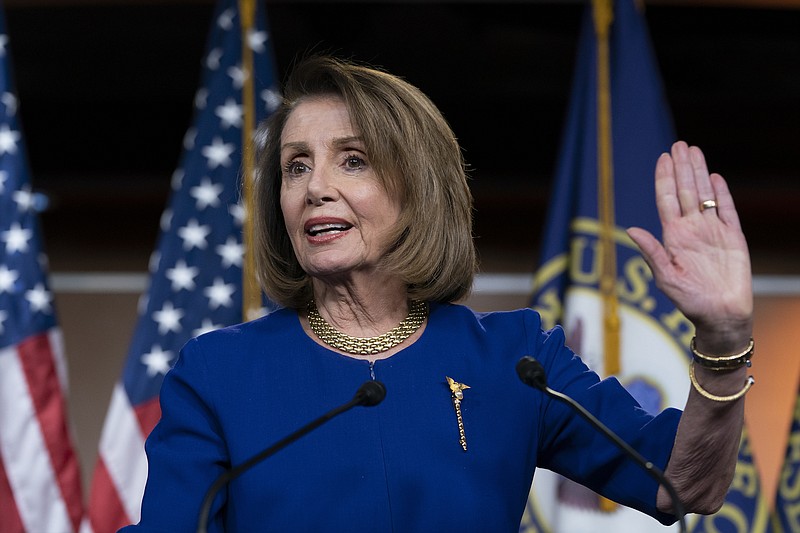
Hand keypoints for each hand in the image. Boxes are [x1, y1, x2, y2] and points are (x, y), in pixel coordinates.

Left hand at [627, 141, 752, 350]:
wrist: (720, 315)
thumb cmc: (690, 301)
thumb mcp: (666, 277)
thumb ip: (652, 252)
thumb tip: (632, 230)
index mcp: (673, 236)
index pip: (667, 200)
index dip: (665, 178)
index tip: (662, 157)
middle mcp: (691, 229)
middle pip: (685, 190)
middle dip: (681, 167)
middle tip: (678, 144)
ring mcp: (712, 231)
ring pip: (704, 195)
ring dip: (699, 172)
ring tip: (694, 150)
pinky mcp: (733, 238)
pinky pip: (727, 210)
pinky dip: (721, 194)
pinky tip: (715, 177)